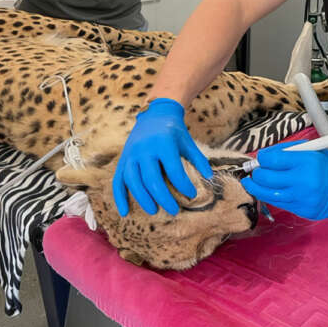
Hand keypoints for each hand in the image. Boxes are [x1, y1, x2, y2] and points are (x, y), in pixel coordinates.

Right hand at [112, 98, 212, 216]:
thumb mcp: (188, 142)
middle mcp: (144, 149)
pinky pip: (118, 180)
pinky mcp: (123, 159)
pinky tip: (125, 212)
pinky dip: (119, 197)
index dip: (184, 185)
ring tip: (154, 211)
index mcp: (163, 144)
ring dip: (143, 199)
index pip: (174, 171)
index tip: (192, 194)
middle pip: (152, 180)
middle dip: (163, 198)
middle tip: (174, 210)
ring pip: (133, 181)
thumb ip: (198, 159)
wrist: (154, 115)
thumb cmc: (174, 131)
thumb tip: (209, 177)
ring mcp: (131, 154)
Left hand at [240, 140, 327, 219]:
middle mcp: (304, 181)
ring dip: (256, 187)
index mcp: (306, 161)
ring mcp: (304, 198)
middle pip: (266, 178)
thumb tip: (261, 157)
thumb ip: (285, 152)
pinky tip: (269, 191)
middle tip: (255, 171)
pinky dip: (272, 196)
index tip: (260, 158)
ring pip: (269, 194)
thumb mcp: (310, 150)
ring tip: (250, 182)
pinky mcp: (304, 210)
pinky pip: (280, 204)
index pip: (271, 160)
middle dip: (256, 173)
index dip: (261, 158)